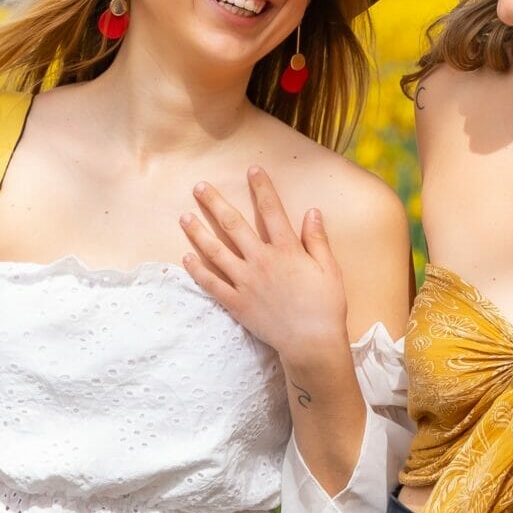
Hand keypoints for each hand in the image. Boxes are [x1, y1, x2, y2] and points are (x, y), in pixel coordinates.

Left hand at [180, 168, 350, 365]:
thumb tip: (312, 211)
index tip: (252, 169)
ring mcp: (245, 282)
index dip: (261, 187)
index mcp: (286, 250)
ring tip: (183, 218)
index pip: (271, 210)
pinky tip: (186, 258)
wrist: (311, 343)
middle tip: (198, 187)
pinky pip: (212, 284)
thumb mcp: (329, 269)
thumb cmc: (325, 306)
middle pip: (233, 224)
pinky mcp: (236, 303)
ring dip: (198, 232)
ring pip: (215, 251)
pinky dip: (198, 271)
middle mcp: (261, 261)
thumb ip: (317, 239)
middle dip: (214, 203)